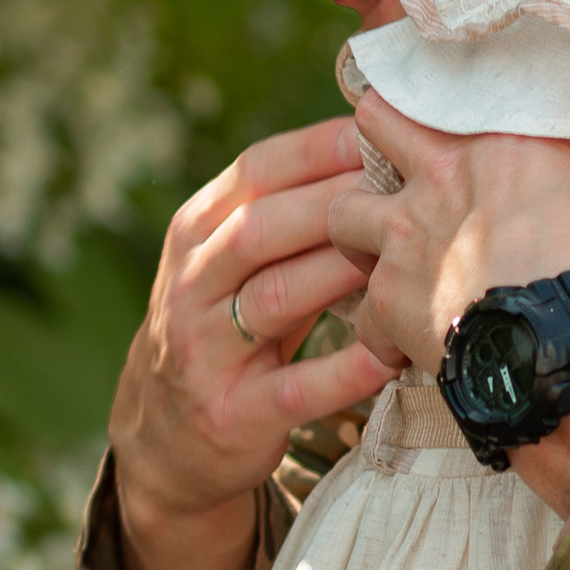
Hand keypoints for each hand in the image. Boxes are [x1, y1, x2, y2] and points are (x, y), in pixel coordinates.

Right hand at [109, 115, 394, 569]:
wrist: (166, 435)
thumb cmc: (225, 325)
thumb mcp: (232, 262)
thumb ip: (288, 213)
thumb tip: (382, 150)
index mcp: (196, 232)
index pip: (255, 171)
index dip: (318, 149)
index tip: (379, 134)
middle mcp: (192, 284)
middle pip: (261, 229)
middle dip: (335, 204)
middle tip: (404, 191)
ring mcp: (205, 351)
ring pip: (274, 298)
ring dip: (340, 274)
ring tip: (402, 258)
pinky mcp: (232, 414)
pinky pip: (293, 388)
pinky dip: (343, 371)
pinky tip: (388, 353)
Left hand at [330, 95, 569, 376]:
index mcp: (499, 143)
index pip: (442, 92)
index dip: (431, 106)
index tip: (430, 119)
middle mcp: (441, 176)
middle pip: (372, 123)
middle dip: (374, 144)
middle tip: (394, 174)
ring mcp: (405, 237)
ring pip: (341, 215)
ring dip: (359, 237)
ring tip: (390, 262)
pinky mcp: (389, 301)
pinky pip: (362, 317)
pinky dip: (381, 332)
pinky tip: (407, 345)